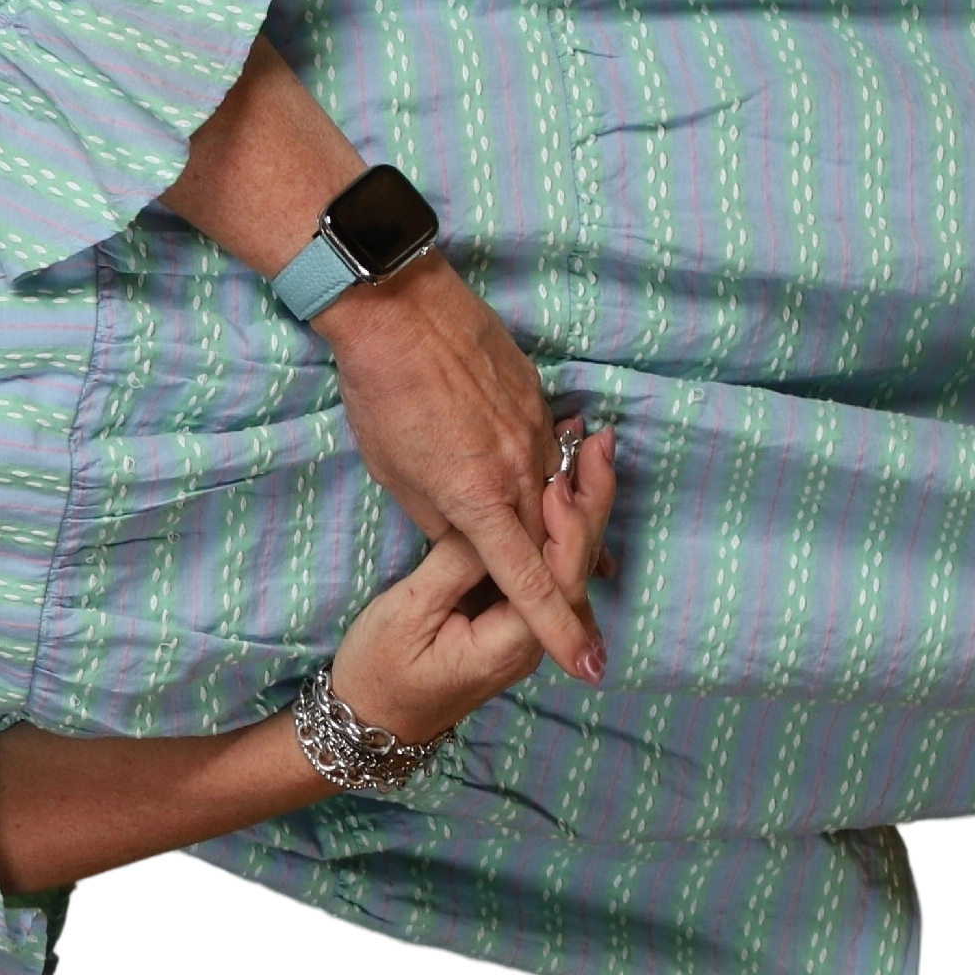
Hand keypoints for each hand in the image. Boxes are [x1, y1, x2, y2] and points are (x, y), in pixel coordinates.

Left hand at [323, 256, 605, 683]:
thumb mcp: (397, 476)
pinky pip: (559, 456)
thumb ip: (443, 520)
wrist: (398, 308)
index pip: (529, 583)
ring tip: (592, 567)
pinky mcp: (539, 401)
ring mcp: (536, 434)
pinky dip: (565, 482)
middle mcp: (521, 472)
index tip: (586, 666)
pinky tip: (570, 492)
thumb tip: (474, 544)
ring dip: (573, 534)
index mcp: (480, 501)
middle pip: (557, 544)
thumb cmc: (382, 396)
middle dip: (571, 589)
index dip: (558, 628)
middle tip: (589, 630)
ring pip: (561, 499)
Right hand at [331, 418, 621, 742]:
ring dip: (579, 506)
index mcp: (512, 640)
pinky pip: (544, 568)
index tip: (563, 471)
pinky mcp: (510, 618)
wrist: (369, 719)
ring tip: (587, 449)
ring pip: (566, 563)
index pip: (561, 575)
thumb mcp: (409, 613)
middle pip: (577, 565)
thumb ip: (455, 565)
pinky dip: (555, 524)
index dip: (568, 521)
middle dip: (591, 501)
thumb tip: (489, 519)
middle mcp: (532, 637)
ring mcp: (524, 630)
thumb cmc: (380, 668)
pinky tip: (557, 485)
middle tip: (599, 440)